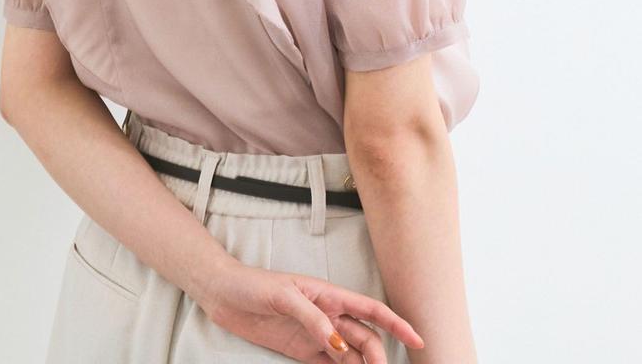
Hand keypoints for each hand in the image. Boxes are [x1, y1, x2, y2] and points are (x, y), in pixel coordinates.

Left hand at [197, 257, 424, 362]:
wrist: (223, 294)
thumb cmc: (252, 285)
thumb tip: (340, 344)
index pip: (371, 309)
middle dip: (379, 359)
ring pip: (352, 356)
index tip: (418, 341)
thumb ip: (312, 318)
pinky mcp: (303, 351)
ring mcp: (317, 335)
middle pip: (366, 339)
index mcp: (328, 294)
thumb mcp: (283, 295)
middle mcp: (328, 315)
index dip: (397, 324)